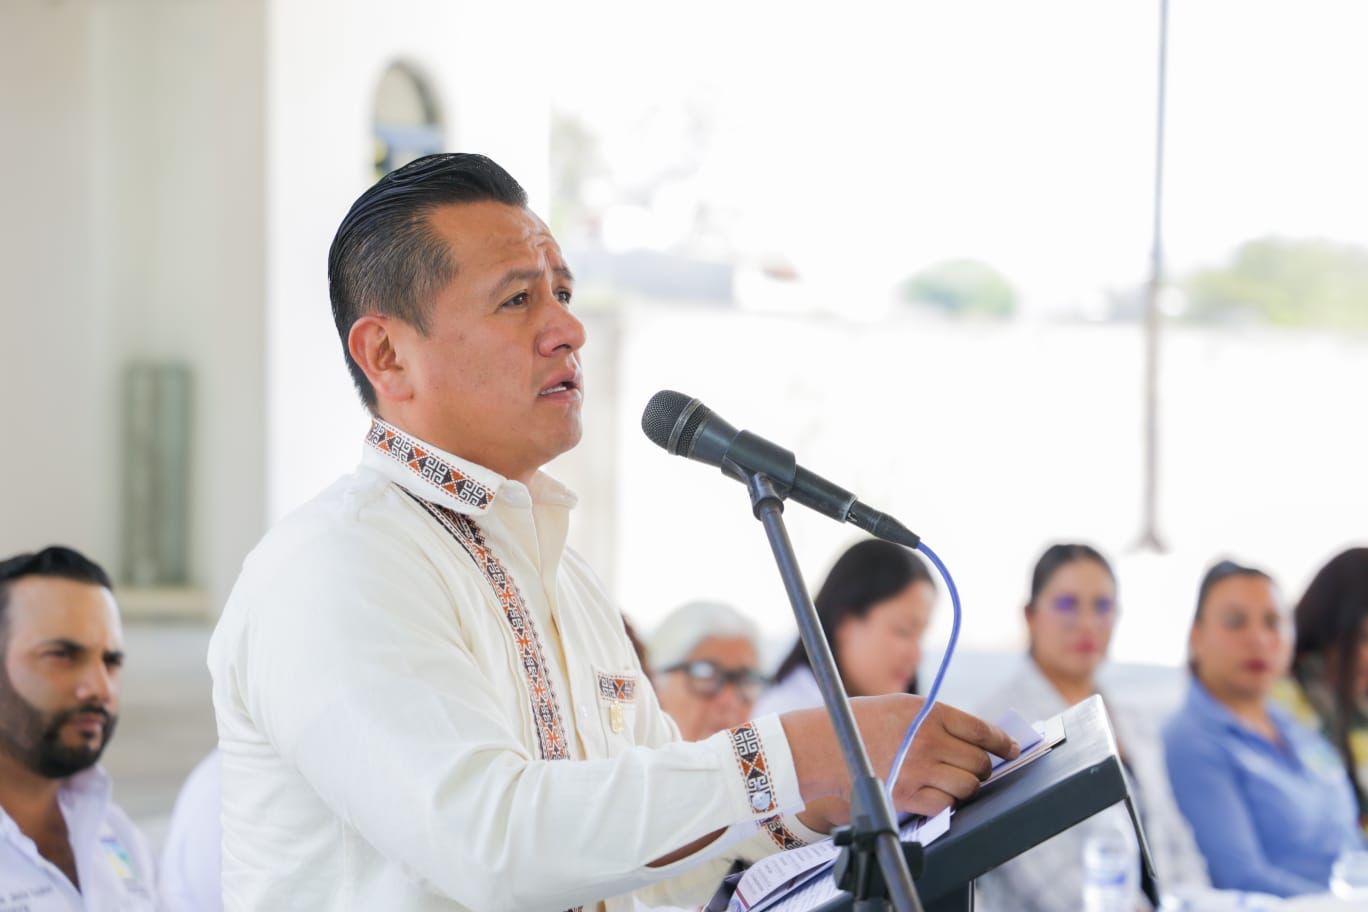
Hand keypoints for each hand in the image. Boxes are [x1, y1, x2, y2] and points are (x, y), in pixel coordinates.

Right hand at [782, 694, 1017, 820]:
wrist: (822, 745)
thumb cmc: (860, 722)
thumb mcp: (902, 705)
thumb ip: (937, 718)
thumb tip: (975, 737)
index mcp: (928, 712)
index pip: (981, 730)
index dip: (1002, 742)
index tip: (1010, 748)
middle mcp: (927, 740)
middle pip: (979, 761)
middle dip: (982, 766)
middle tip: (975, 767)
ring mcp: (918, 770)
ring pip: (967, 786)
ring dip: (967, 786)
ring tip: (956, 781)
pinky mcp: (906, 796)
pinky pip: (946, 805)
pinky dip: (948, 802)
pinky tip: (939, 793)